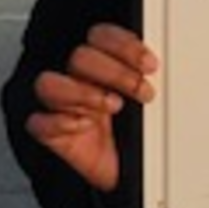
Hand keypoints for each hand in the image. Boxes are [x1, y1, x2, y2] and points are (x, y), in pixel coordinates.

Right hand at [26, 23, 157, 191]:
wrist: (125, 171)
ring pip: (50, 83)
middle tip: (142, 90)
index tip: (150, 65)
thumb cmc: (137, 131)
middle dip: (116, 72)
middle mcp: (79, 79)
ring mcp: (62, 105)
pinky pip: (38, 121)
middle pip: (79, 56)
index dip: (124, 46)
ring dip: (85, 93)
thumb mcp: (151, 99)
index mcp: (103, 62)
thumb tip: (169, 68)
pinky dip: (62, 122)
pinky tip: (86, 126)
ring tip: (114, 107)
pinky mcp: (51, 132)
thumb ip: (151, 77)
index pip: (100, 35)